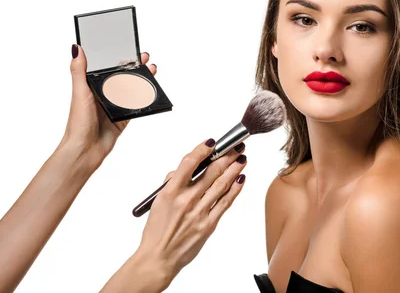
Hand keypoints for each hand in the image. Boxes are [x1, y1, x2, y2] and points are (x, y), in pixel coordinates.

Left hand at [58, 44, 157, 170]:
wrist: (85, 150)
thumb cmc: (78, 123)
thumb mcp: (80, 92)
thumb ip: (79, 71)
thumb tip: (76, 49)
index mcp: (91, 88)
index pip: (107, 68)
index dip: (119, 59)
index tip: (130, 50)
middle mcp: (103, 96)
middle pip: (122, 78)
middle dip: (135, 68)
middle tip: (145, 59)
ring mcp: (113, 107)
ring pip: (131, 90)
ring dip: (141, 81)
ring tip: (151, 71)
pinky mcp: (122, 118)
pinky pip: (135, 106)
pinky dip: (143, 99)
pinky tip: (150, 92)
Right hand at [134, 139, 247, 289]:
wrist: (159, 258)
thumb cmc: (157, 231)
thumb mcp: (158, 201)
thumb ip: (173, 183)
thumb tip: (188, 169)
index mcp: (170, 192)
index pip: (189, 163)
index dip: (203, 149)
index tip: (212, 142)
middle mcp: (186, 200)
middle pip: (211, 171)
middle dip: (227, 155)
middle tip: (236, 147)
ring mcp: (199, 212)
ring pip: (222, 184)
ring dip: (234, 169)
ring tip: (242, 158)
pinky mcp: (209, 224)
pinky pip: (226, 202)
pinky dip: (235, 189)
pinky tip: (241, 179)